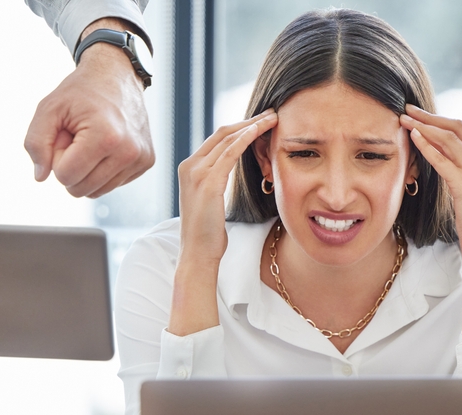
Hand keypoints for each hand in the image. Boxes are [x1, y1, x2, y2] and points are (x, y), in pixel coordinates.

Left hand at [24, 20, 154, 198]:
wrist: (117, 76)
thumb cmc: (81, 92)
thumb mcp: (48, 108)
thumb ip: (36, 143)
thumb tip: (40, 177)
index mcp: (105, 137)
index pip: (65, 176)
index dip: (57, 157)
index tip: (66, 135)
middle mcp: (128, 152)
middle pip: (81, 189)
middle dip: (72, 167)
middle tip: (78, 139)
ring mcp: (140, 159)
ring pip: (97, 191)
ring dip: (87, 171)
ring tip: (91, 142)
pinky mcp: (147, 162)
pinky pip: (112, 184)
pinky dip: (103, 170)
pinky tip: (106, 146)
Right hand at [167, 109, 276, 336]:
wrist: (198, 254)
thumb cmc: (208, 235)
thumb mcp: (211, 202)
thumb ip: (216, 183)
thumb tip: (230, 174)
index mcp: (189, 169)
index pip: (217, 139)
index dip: (240, 128)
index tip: (260, 122)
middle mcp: (189, 166)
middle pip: (222, 132)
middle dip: (248, 120)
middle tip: (271, 113)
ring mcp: (196, 172)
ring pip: (227, 138)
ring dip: (251, 125)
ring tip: (272, 118)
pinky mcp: (208, 182)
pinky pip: (229, 152)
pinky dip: (245, 139)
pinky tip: (261, 131)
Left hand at [400, 105, 461, 338]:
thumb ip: (460, 178)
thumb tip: (442, 167)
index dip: (439, 120)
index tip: (419, 115)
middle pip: (456, 127)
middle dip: (430, 116)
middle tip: (407, 109)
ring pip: (449, 139)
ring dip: (424, 126)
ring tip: (404, 119)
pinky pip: (444, 160)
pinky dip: (428, 146)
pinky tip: (413, 138)